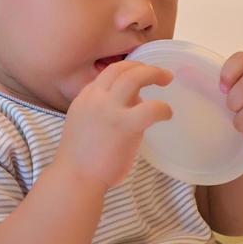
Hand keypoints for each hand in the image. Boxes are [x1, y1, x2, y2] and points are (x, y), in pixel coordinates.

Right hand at [57, 61, 172, 189]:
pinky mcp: (125, 125)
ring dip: (154, 74)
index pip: (108, 73)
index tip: (139, 73)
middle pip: (121, 68)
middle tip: (159, 74)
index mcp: (86, 98)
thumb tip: (132, 103)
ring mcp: (110, 110)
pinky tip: (167, 114)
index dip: (127, 69)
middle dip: (143, 66)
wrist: (75, 177)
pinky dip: (163, 108)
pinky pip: (151, 107)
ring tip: (167, 79)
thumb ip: (102, 110)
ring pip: (134, 77)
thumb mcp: (84, 122)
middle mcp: (96, 98)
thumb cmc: (81, 158)